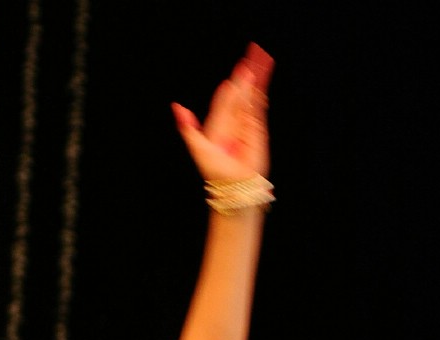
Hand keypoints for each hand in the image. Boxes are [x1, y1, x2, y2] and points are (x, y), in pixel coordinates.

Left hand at [171, 43, 272, 184]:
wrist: (234, 187)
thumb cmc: (216, 173)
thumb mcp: (198, 147)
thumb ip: (188, 127)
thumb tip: (176, 106)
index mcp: (220, 126)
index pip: (225, 100)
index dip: (231, 85)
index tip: (236, 71)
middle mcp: (235, 123)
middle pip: (241, 93)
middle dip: (246, 74)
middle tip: (253, 52)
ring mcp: (248, 125)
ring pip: (252, 95)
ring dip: (257, 76)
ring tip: (262, 57)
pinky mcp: (258, 129)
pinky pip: (259, 105)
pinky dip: (261, 90)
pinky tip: (263, 77)